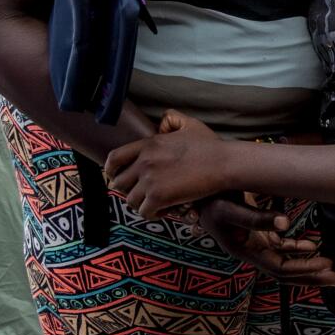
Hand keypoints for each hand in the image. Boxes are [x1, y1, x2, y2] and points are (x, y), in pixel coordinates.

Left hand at [106, 111, 229, 217]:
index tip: (115, 176)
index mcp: (148, 144)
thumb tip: (161, 124)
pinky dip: (153, 215)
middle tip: (143, 193)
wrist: (223, 163)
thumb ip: (172, 119)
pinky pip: (144, 212)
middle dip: (129, 190)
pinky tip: (165, 211)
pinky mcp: (159, 197)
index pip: (115, 158)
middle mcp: (144, 162)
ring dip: (142, 204)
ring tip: (156, 203)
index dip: (111, 170)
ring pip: (130, 200)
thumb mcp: (189, 124)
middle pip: (119, 183)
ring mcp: (150, 180)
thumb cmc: (210, 146)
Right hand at [194, 196, 334, 287]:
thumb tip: (287, 224)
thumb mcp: (231, 207)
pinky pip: (281, 247)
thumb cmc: (210, 200)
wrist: (197, 192)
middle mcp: (251, 252)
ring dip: (308, 265)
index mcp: (244, 251)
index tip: (326, 264)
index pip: (279, 268)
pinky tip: (313, 246)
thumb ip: (257, 216)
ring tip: (331, 267)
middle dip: (312, 276)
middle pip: (286, 272)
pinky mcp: (258, 234)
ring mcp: (256, 244)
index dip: (303, 268)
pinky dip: (297, 248)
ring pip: (286, 261)